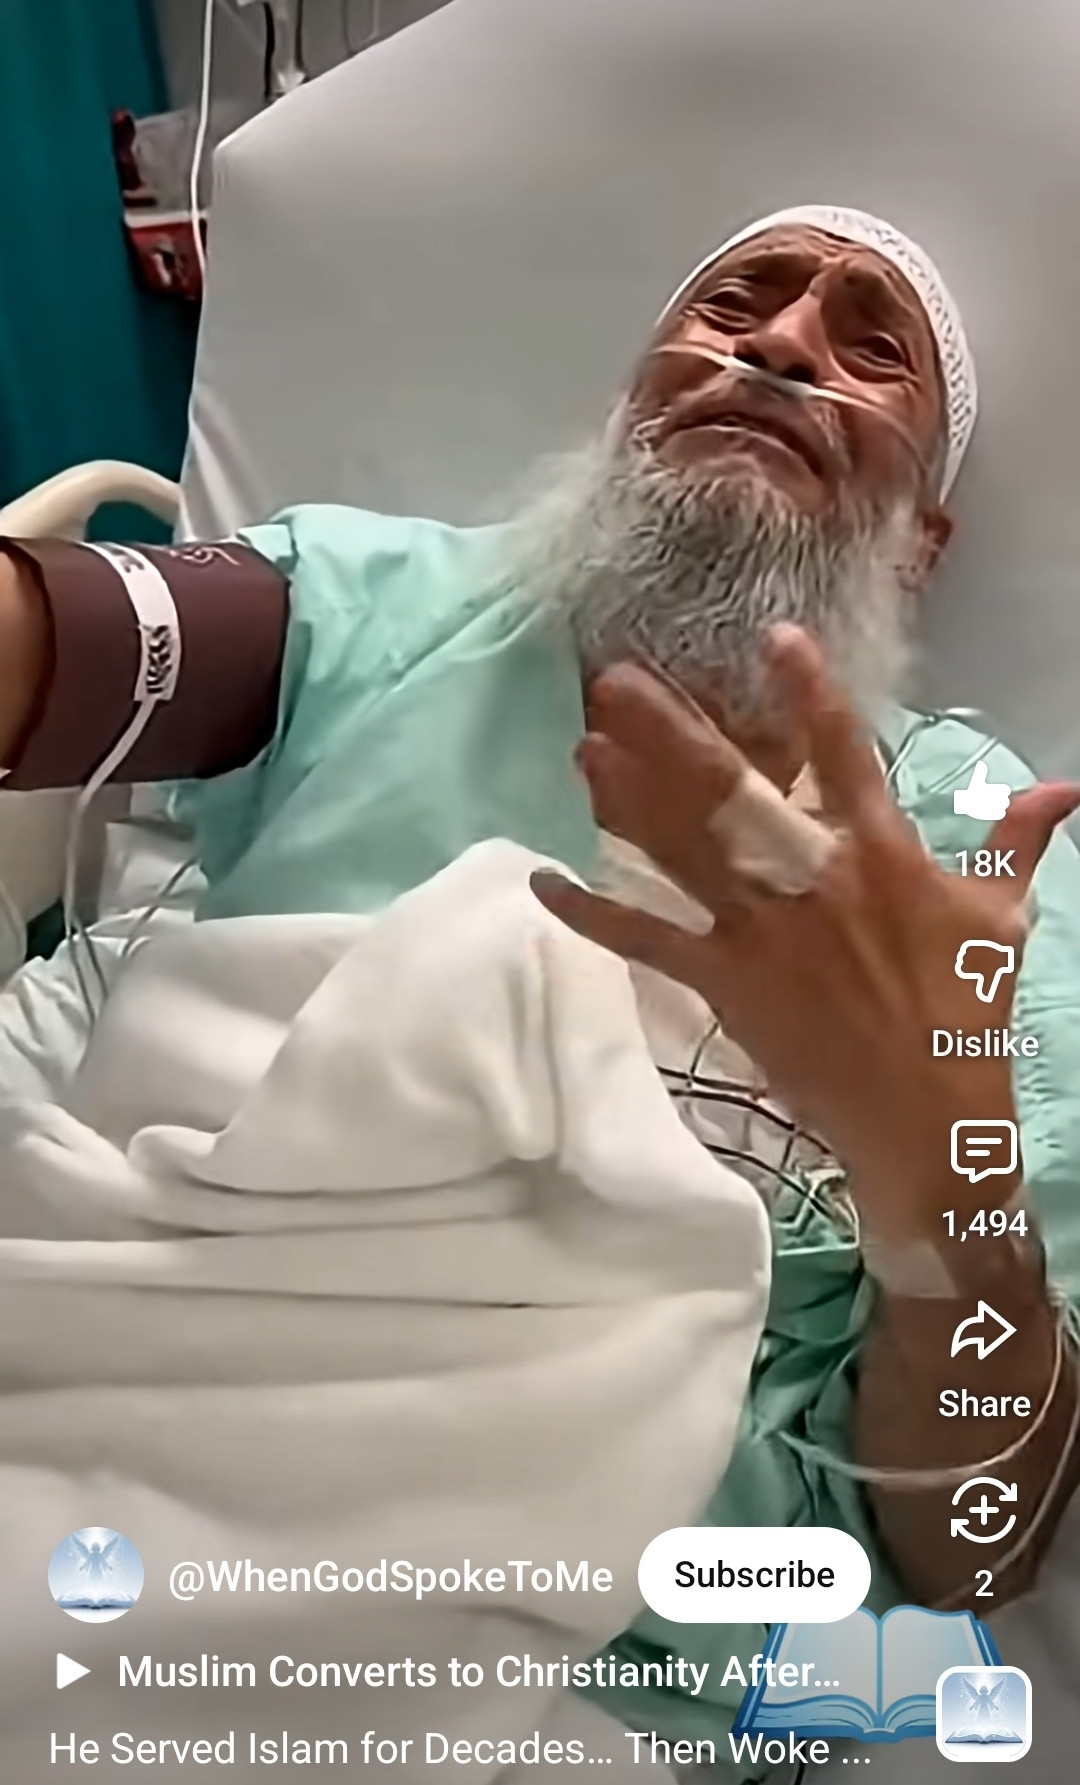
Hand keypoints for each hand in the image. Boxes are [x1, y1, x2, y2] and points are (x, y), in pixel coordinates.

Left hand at [533, 626, 1079, 1241]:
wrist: (925, 1118)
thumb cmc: (965, 1014)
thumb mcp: (1000, 920)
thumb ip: (1017, 843)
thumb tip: (1068, 788)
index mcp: (879, 853)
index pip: (845, 755)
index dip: (811, 694)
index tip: (775, 635)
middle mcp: (808, 880)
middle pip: (729, 793)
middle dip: (672, 732)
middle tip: (617, 679)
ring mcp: (758, 932)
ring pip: (679, 851)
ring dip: (627, 799)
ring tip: (582, 748)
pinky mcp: (723, 983)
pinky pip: (646, 943)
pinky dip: (593, 916)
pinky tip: (542, 883)